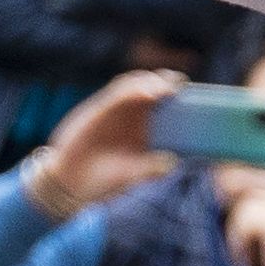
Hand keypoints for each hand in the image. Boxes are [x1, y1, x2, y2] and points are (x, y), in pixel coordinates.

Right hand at [23, 68, 178, 221]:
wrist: (70, 183)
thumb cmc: (104, 181)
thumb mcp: (131, 176)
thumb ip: (150, 169)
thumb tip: (174, 162)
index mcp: (144, 130)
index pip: (163, 106)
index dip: (176, 97)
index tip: (194, 95)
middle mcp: (130, 116)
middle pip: (151, 89)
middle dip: (166, 82)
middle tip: (181, 85)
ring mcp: (114, 111)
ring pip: (134, 85)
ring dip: (150, 83)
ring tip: (166, 88)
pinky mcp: (99, 110)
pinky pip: (116, 95)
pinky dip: (131, 91)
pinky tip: (147, 94)